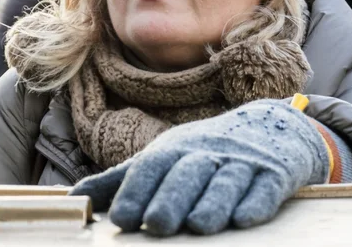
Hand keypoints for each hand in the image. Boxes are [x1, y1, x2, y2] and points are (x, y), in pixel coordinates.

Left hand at [71, 99, 328, 236]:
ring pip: (226, 182)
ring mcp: (242, 161)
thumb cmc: (204, 151)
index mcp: (175, 149)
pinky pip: (266, 187)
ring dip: (213, 203)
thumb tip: (76, 196)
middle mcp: (206, 152)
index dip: (136, 190)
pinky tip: (246, 217)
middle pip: (187, 173)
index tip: (121, 219)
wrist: (268, 125)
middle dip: (171, 198)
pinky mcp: (275, 172)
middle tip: (157, 224)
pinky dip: (256, 202)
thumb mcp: (163, 158)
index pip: (151, 167)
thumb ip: (121, 180)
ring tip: (200, 225)